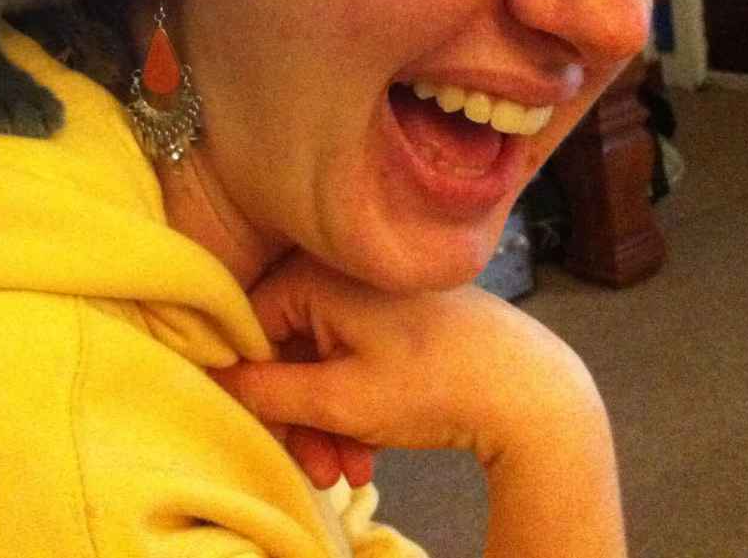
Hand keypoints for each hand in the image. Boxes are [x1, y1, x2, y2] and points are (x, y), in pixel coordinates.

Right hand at [214, 254, 626, 557]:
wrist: (533, 392)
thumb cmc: (435, 385)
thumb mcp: (338, 400)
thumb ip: (266, 390)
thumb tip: (214, 378)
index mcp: (316, 274)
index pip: (249, 327)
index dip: (250, 385)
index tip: (263, 432)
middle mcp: (340, 272)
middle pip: (287, 350)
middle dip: (298, 418)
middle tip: (314, 467)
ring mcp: (373, 295)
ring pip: (322, 364)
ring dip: (327, 423)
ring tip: (348, 474)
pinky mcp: (399, 318)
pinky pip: (355, 360)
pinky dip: (356, 407)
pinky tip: (370, 454)